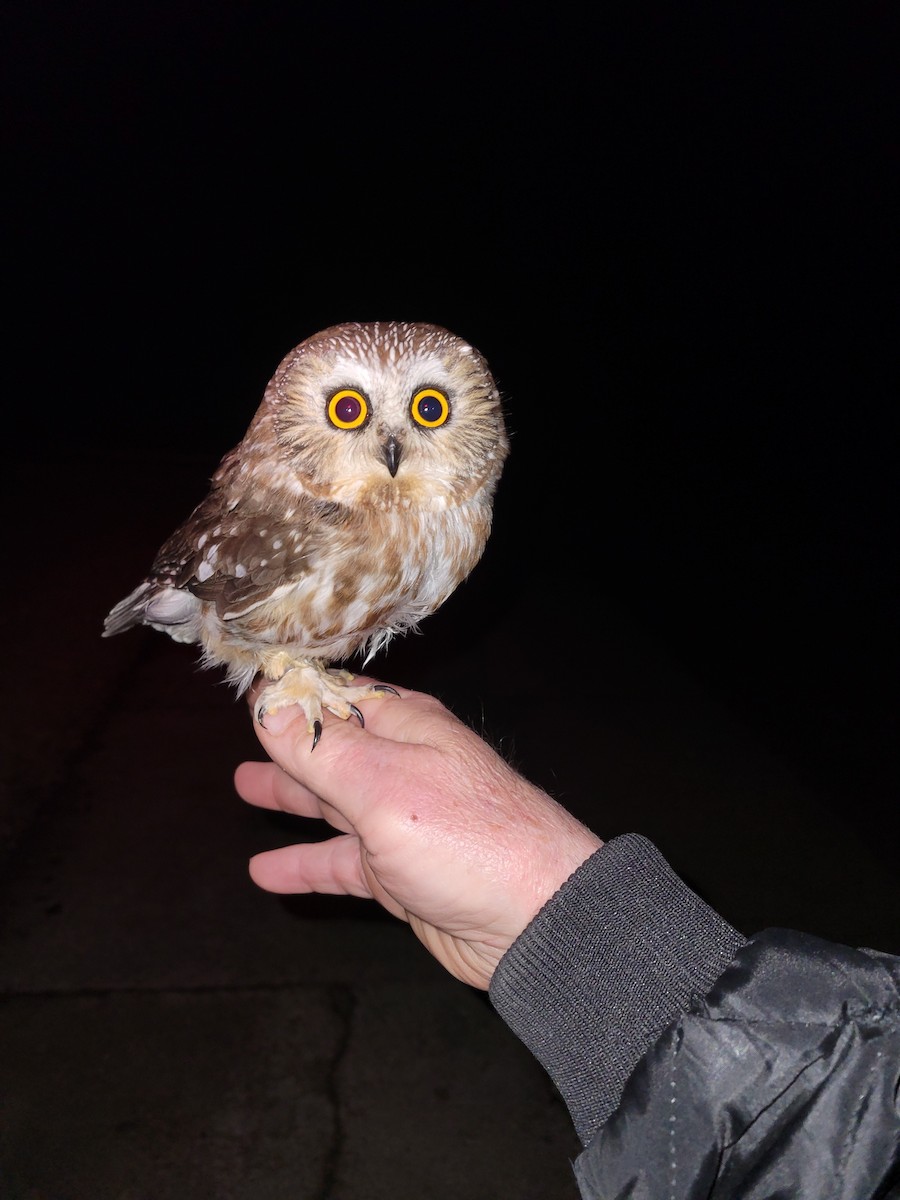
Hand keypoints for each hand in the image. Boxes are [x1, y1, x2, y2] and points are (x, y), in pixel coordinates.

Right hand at [234, 682, 602, 988]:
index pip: (338, 696)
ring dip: (291, 797)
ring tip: (245, 787)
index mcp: (405, 728)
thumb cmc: (466, 838)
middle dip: (287, 742)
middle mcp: (403, 767)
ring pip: (333, 805)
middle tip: (241, 738)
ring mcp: (401, 823)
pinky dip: (305, 865)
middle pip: (333, 748)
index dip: (295, 692)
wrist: (535, 920)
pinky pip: (341, 864)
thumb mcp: (382, 785)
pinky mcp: (400, 875)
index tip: (251, 686)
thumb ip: (320, 749)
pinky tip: (267, 873)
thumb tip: (266, 703)